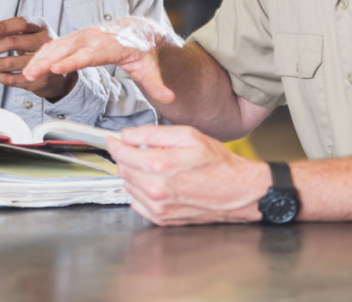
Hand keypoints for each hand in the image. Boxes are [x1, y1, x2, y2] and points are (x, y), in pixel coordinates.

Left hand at [0, 17, 75, 100]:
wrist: (58, 68)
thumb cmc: (35, 46)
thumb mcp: (24, 33)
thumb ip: (3, 29)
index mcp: (40, 26)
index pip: (20, 23)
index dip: (2, 26)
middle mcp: (44, 42)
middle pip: (11, 42)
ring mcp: (43, 61)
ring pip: (8, 63)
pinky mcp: (39, 80)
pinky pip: (11, 79)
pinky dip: (0, 77)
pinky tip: (0, 74)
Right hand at [23, 16, 179, 104]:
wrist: (137, 30)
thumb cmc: (142, 51)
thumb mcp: (151, 69)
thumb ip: (158, 86)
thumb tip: (170, 99)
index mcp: (113, 45)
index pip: (91, 54)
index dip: (74, 61)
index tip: (58, 68)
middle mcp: (95, 37)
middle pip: (68, 48)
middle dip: (48, 60)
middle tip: (31, 73)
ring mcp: (83, 36)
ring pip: (58, 45)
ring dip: (41, 58)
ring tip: (25, 73)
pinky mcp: (76, 38)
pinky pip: (56, 45)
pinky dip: (42, 54)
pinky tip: (29, 66)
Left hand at [106, 124, 270, 225]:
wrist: (238, 191)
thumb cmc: (218, 163)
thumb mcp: (188, 135)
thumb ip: (153, 133)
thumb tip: (128, 135)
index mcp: (159, 165)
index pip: (121, 153)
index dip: (114, 143)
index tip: (113, 140)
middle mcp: (155, 189)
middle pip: (122, 170)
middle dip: (127, 157)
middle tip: (141, 149)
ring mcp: (158, 207)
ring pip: (128, 186)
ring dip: (135, 174)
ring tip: (156, 166)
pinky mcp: (162, 219)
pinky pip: (137, 203)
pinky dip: (141, 191)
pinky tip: (157, 183)